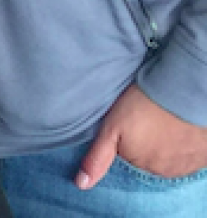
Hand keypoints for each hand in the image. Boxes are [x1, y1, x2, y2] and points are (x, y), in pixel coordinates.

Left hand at [76, 84, 206, 188]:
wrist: (181, 91)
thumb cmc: (142, 106)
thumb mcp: (110, 128)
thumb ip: (97, 158)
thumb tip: (82, 185)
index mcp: (139, 166)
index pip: (129, 162)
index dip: (127, 144)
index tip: (130, 129)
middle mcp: (163, 171)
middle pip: (149, 162)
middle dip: (146, 147)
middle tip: (146, 123)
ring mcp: (185, 165)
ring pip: (169, 159)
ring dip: (166, 146)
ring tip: (161, 123)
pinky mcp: (203, 155)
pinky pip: (189, 155)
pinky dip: (184, 145)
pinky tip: (178, 128)